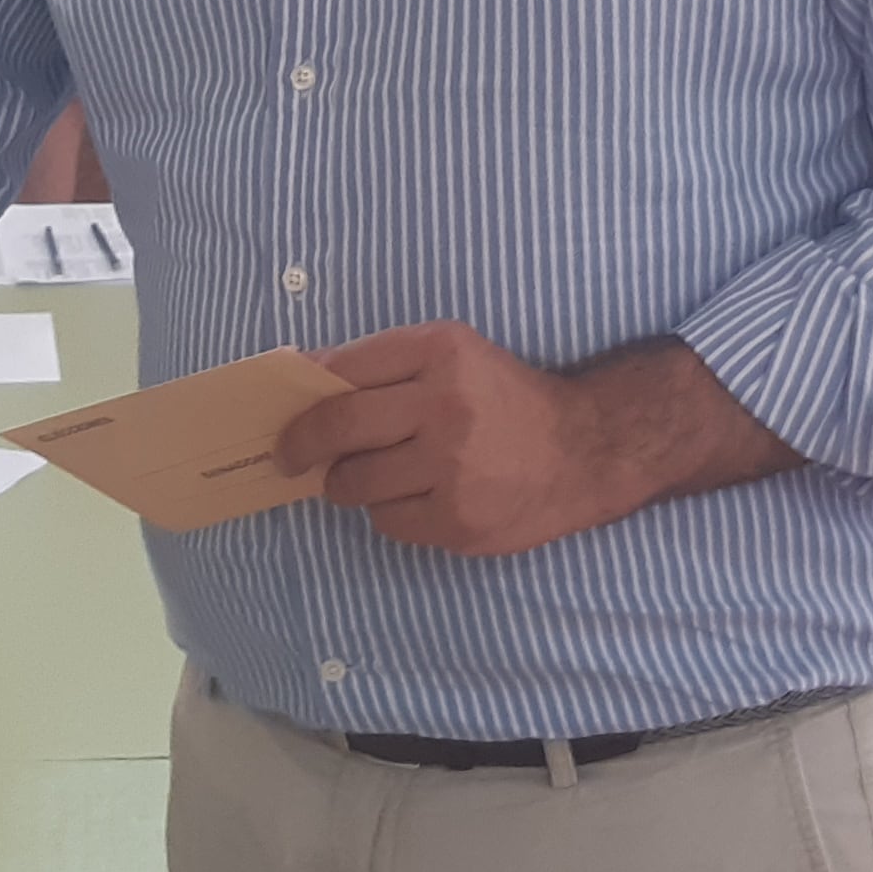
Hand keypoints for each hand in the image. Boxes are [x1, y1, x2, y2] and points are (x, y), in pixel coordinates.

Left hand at [279, 322, 621, 558]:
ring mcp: (451, 466)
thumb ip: (385, 364)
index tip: (289, 415)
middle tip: (289, 457)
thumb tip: (304, 374)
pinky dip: (389, 511)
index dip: (307, 394)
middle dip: (302, 445)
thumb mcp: (454, 357)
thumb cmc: (505, 399)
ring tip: (371, 476)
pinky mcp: (457, 518)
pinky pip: (387, 520)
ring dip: (349, 482)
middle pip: (340, 426)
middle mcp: (445, 404)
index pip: (344, 369)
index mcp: (441, 350)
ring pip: (356, 481)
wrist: (584, 450)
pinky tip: (417, 498)